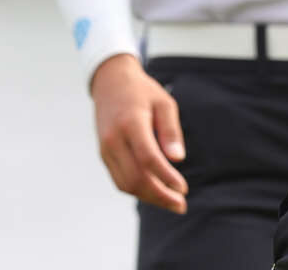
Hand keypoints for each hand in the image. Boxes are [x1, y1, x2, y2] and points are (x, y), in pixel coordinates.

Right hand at [90, 53, 187, 213]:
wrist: (110, 83)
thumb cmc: (143, 92)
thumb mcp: (164, 103)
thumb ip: (171, 131)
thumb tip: (178, 159)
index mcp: (131, 124)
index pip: (148, 158)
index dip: (166, 177)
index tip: (184, 189)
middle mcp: (114, 139)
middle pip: (136, 177)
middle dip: (160, 195)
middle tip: (181, 204)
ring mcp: (105, 149)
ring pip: (125, 184)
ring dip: (149, 197)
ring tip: (172, 202)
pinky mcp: (104, 155)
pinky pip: (119, 180)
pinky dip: (138, 190)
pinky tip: (156, 192)